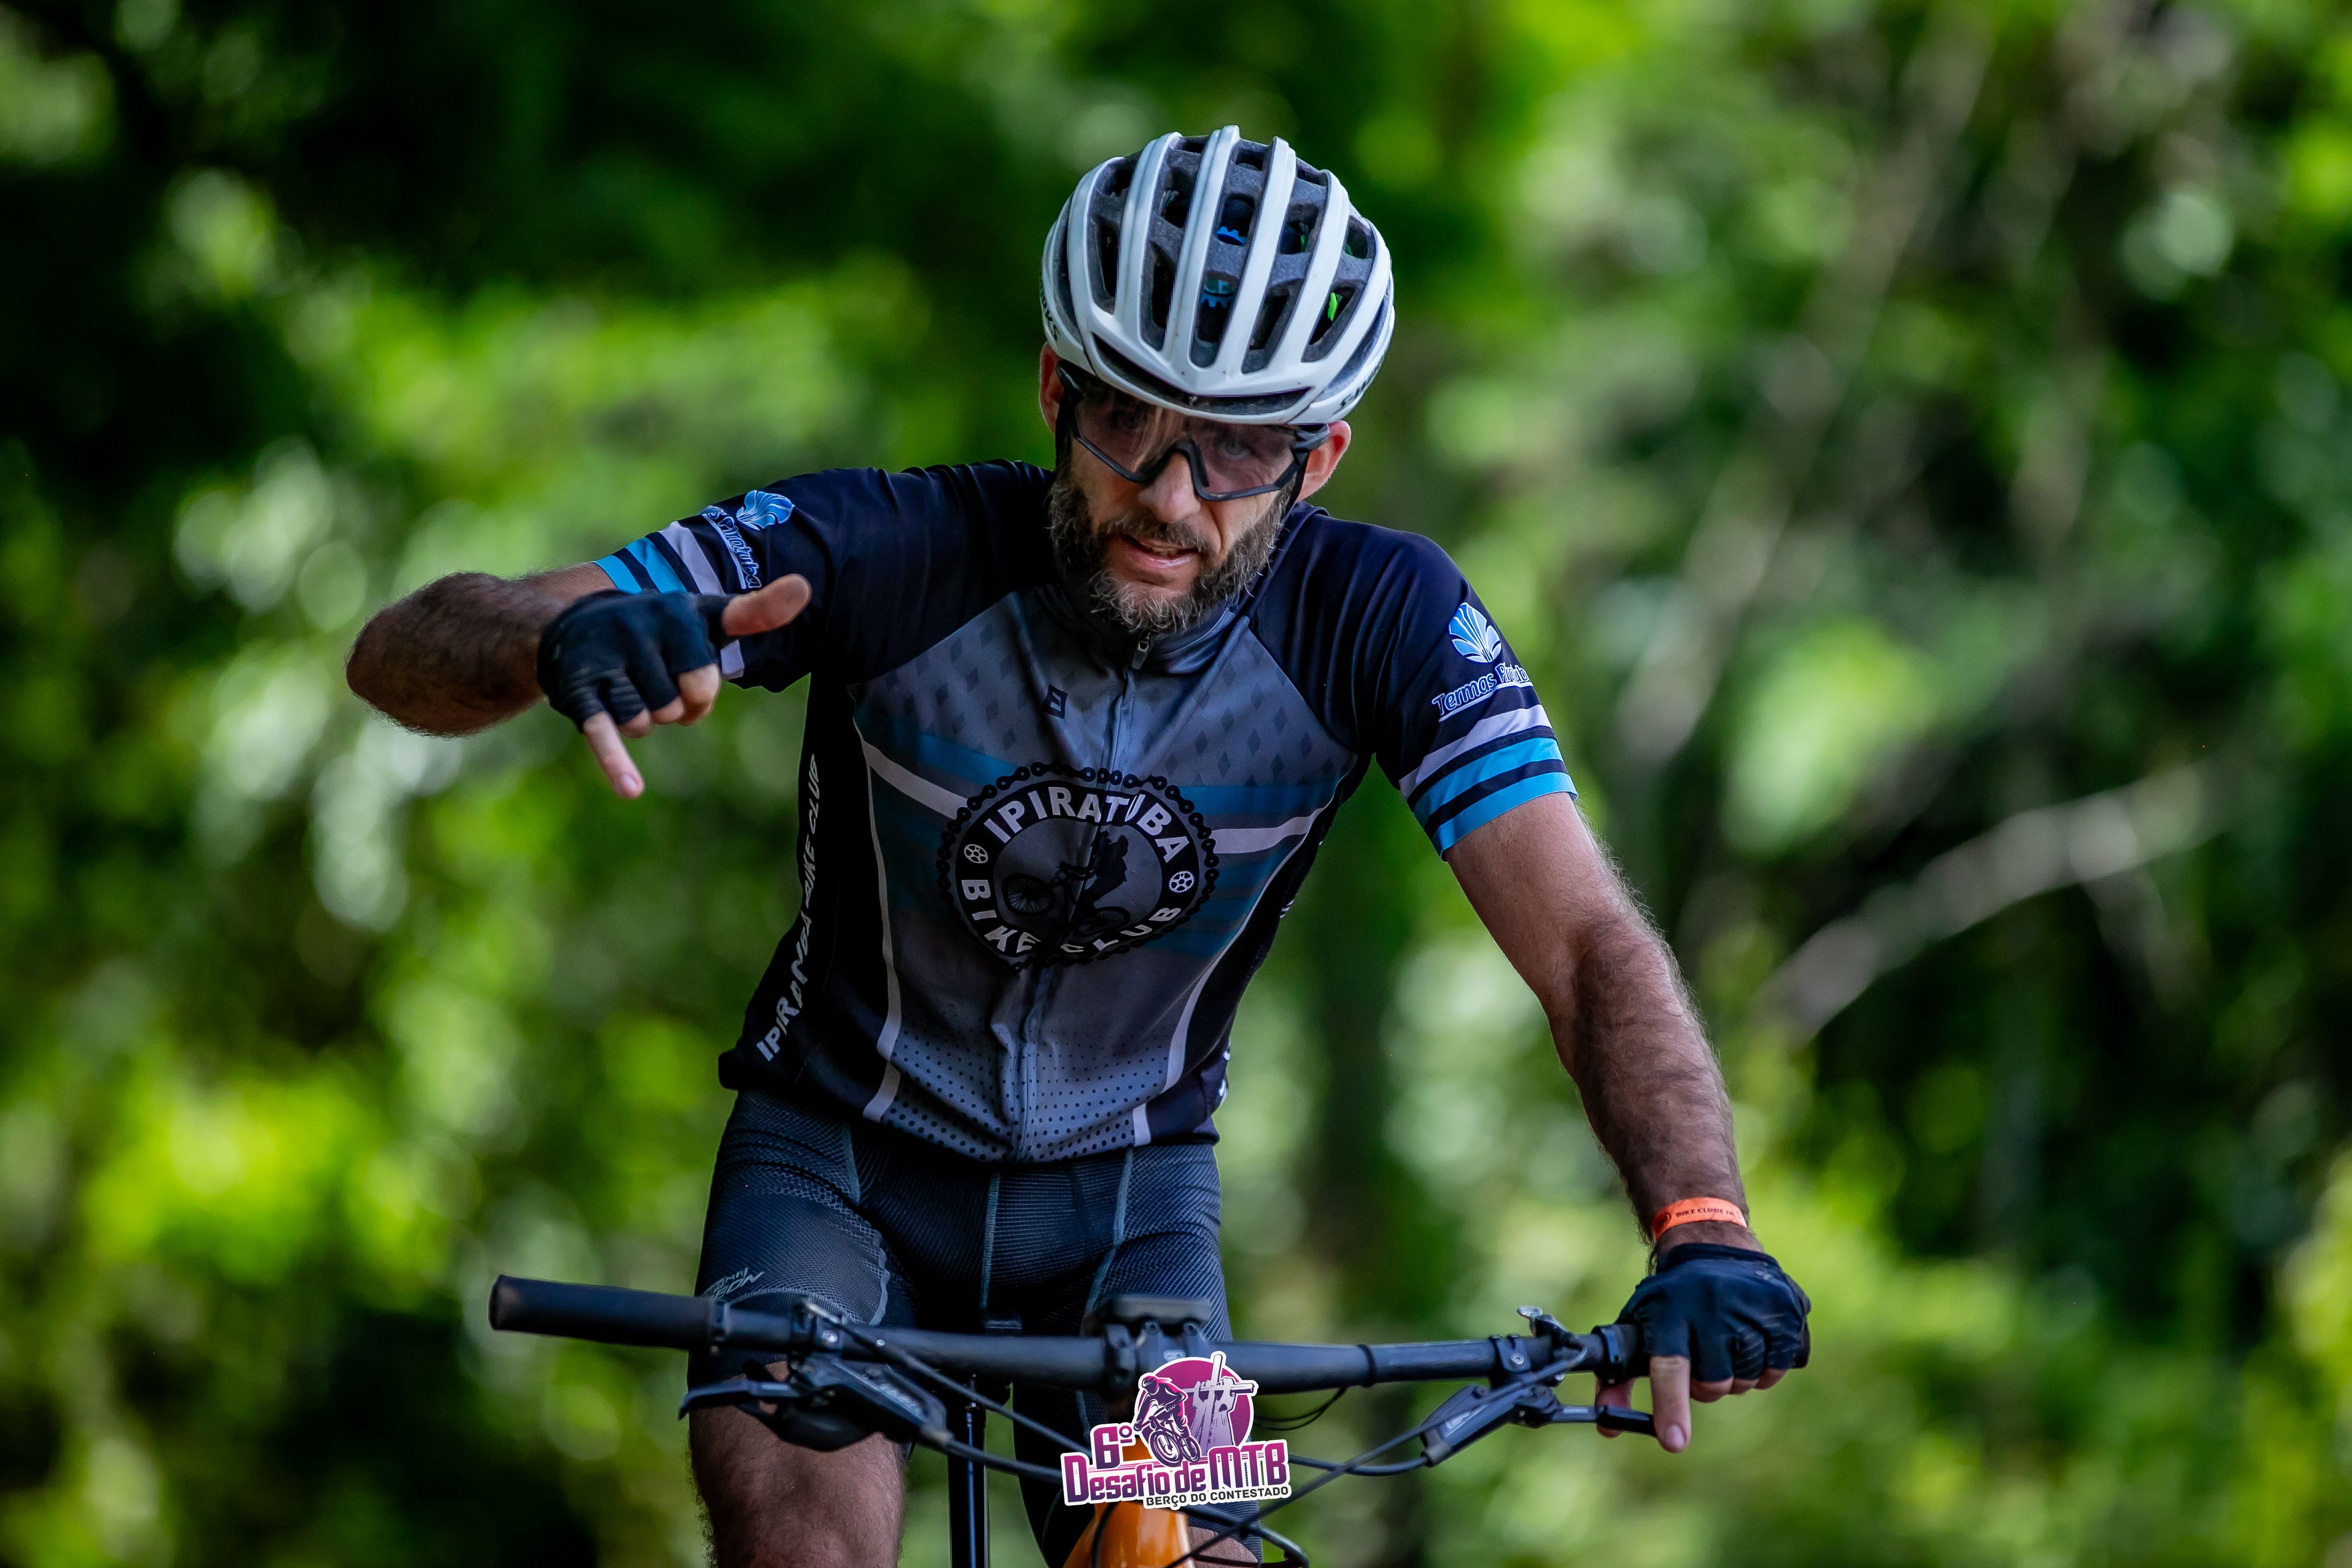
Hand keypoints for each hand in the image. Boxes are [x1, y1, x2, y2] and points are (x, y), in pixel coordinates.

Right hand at [535, 575, 810, 797]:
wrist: (569, 623)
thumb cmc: (657, 631)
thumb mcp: (705, 616)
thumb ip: (755, 612)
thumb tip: (805, 587)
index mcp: (676, 613)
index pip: (704, 677)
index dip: (700, 695)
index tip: (691, 686)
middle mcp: (637, 629)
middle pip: (676, 706)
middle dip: (671, 707)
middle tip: (654, 684)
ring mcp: (603, 658)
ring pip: (644, 722)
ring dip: (640, 719)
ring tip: (626, 689)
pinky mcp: (574, 688)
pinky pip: (602, 730)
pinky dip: (615, 761)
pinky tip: (631, 789)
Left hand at [1595, 1242, 1809, 1453]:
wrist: (1712, 1245)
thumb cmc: (1668, 1300)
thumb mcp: (1637, 1326)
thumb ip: (1619, 1379)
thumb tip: (1608, 1428)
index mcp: (1669, 1312)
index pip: (1670, 1367)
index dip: (1672, 1407)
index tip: (1674, 1442)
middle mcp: (1711, 1307)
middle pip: (1713, 1383)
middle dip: (1705, 1386)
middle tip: (1701, 1361)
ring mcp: (1751, 1307)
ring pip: (1746, 1380)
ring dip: (1734, 1376)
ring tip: (1723, 1344)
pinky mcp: (1784, 1311)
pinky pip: (1775, 1370)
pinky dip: (1762, 1369)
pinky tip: (1749, 1342)